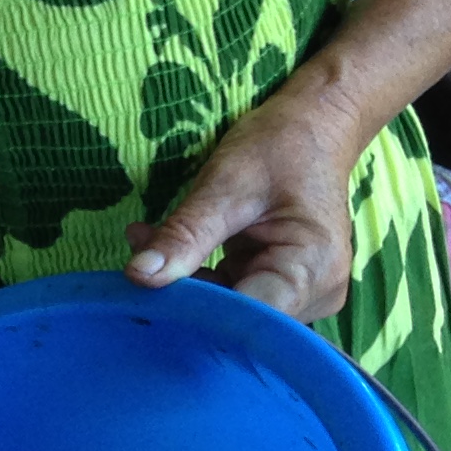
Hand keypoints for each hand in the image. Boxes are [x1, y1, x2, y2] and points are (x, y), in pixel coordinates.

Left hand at [123, 86, 366, 319]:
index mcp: (314, 268)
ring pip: (230, 310)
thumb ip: (185, 234)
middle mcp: (316, 293)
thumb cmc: (281, 147)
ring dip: (184, 282)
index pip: (251, 319)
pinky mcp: (279, 288)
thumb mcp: (226, 185)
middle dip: (184, 295)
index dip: (197, 316)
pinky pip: (231, 295)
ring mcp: (300, 294)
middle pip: (240, 321)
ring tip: (144, 241)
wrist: (313, 130)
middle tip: (135, 263)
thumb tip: (138, 276)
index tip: (148, 297)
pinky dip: (196, 275)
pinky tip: (163, 248)